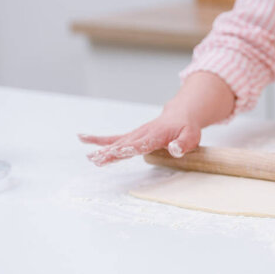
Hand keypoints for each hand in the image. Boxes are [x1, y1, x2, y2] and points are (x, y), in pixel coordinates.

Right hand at [79, 71, 235, 166]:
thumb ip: (183, 144)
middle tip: (95, 159)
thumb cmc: (187, 128)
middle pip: (123, 144)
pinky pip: (114, 138)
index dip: (130, 148)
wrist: (180, 115)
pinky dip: (99, 139)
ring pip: (116, 142)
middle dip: (110, 153)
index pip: (141, 144)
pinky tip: (83, 138)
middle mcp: (143, 134)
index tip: (117, 152)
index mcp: (157, 135)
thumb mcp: (191, 136)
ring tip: (88, 157)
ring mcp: (135, 134)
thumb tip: (175, 150)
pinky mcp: (132, 136)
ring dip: (102, 150)